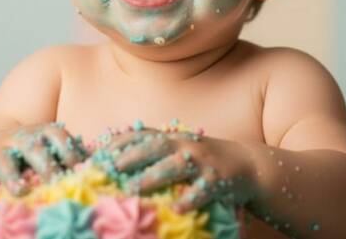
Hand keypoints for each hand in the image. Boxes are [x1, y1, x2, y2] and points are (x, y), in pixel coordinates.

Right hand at [0, 122, 86, 196]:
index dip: (68, 150)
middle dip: (46, 165)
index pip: (58, 137)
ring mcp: (0, 151)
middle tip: (56, 181)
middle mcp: (21, 139)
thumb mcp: (53, 151)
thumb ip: (72, 160)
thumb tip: (107, 172)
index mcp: (43, 134)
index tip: (80, 166)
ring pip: (5, 162)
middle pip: (35, 149)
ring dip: (12, 175)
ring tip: (19, 190)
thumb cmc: (33, 156)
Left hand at [104, 126, 256, 212]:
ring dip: (153, 176)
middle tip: (111, 167)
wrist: (248, 164)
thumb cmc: (203, 160)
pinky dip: (190, 199)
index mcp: (172, 139)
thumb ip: (151, 152)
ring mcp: (202, 162)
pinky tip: (177, 209)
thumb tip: (112, 158)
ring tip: (134, 188)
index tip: (97, 152)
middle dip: (132, 155)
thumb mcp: (178, 150)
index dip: (119, 142)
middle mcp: (185, 146)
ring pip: (175, 167)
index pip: (140, 135)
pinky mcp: (219, 180)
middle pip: (155, 147)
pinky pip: (202, 190)